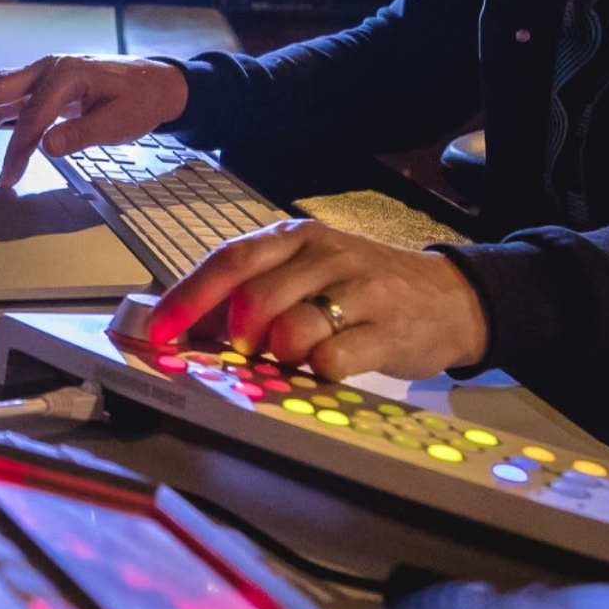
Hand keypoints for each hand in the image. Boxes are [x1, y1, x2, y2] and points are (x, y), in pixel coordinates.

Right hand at [0, 56, 192, 192]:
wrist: (156, 83)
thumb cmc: (140, 100)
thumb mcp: (118, 121)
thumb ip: (82, 134)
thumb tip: (46, 146)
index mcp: (66, 74)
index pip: (31, 116)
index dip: (17, 150)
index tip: (8, 179)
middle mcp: (46, 68)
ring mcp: (42, 75)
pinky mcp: (42, 87)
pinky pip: (7, 100)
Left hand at [152, 220, 490, 382]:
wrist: (451, 297)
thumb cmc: (365, 289)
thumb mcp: (311, 272)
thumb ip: (257, 290)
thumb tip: (189, 326)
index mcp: (296, 237)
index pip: (229, 261)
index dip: (188, 299)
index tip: (158, 332)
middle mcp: (324, 254)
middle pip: (253, 299)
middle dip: (237, 337)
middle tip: (248, 353)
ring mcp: (358, 290)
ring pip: (290, 329)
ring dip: (277, 357)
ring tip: (293, 358)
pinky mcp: (387, 329)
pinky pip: (332, 359)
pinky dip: (318, 372)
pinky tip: (328, 368)